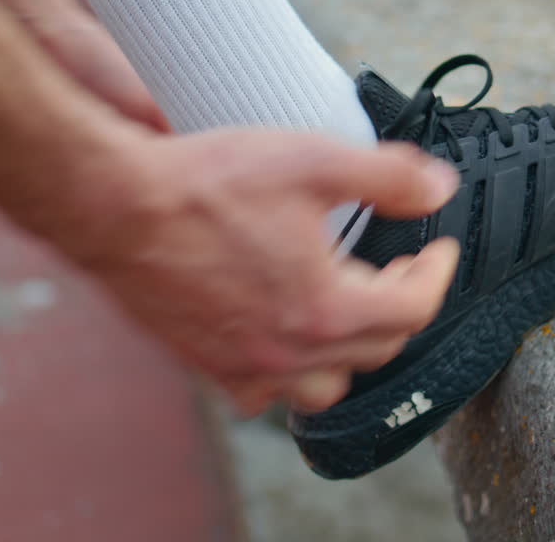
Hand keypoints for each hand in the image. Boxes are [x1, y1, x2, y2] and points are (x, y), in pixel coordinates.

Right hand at [59, 131, 460, 414]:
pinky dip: (287, 372)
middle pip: (377, 349)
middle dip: (399, 305)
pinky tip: (282, 333)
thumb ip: (388, 176)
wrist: (115, 205)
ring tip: (346, 305)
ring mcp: (244, 366)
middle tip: (395, 267)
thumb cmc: (205, 184)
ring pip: (324, 387)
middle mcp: (288, 353)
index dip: (437, 274)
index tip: (437, 249)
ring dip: (349, 350)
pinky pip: (263, 393)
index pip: (414, 310)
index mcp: (324, 310)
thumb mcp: (313, 161)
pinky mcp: (205, 364)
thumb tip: (439, 189)